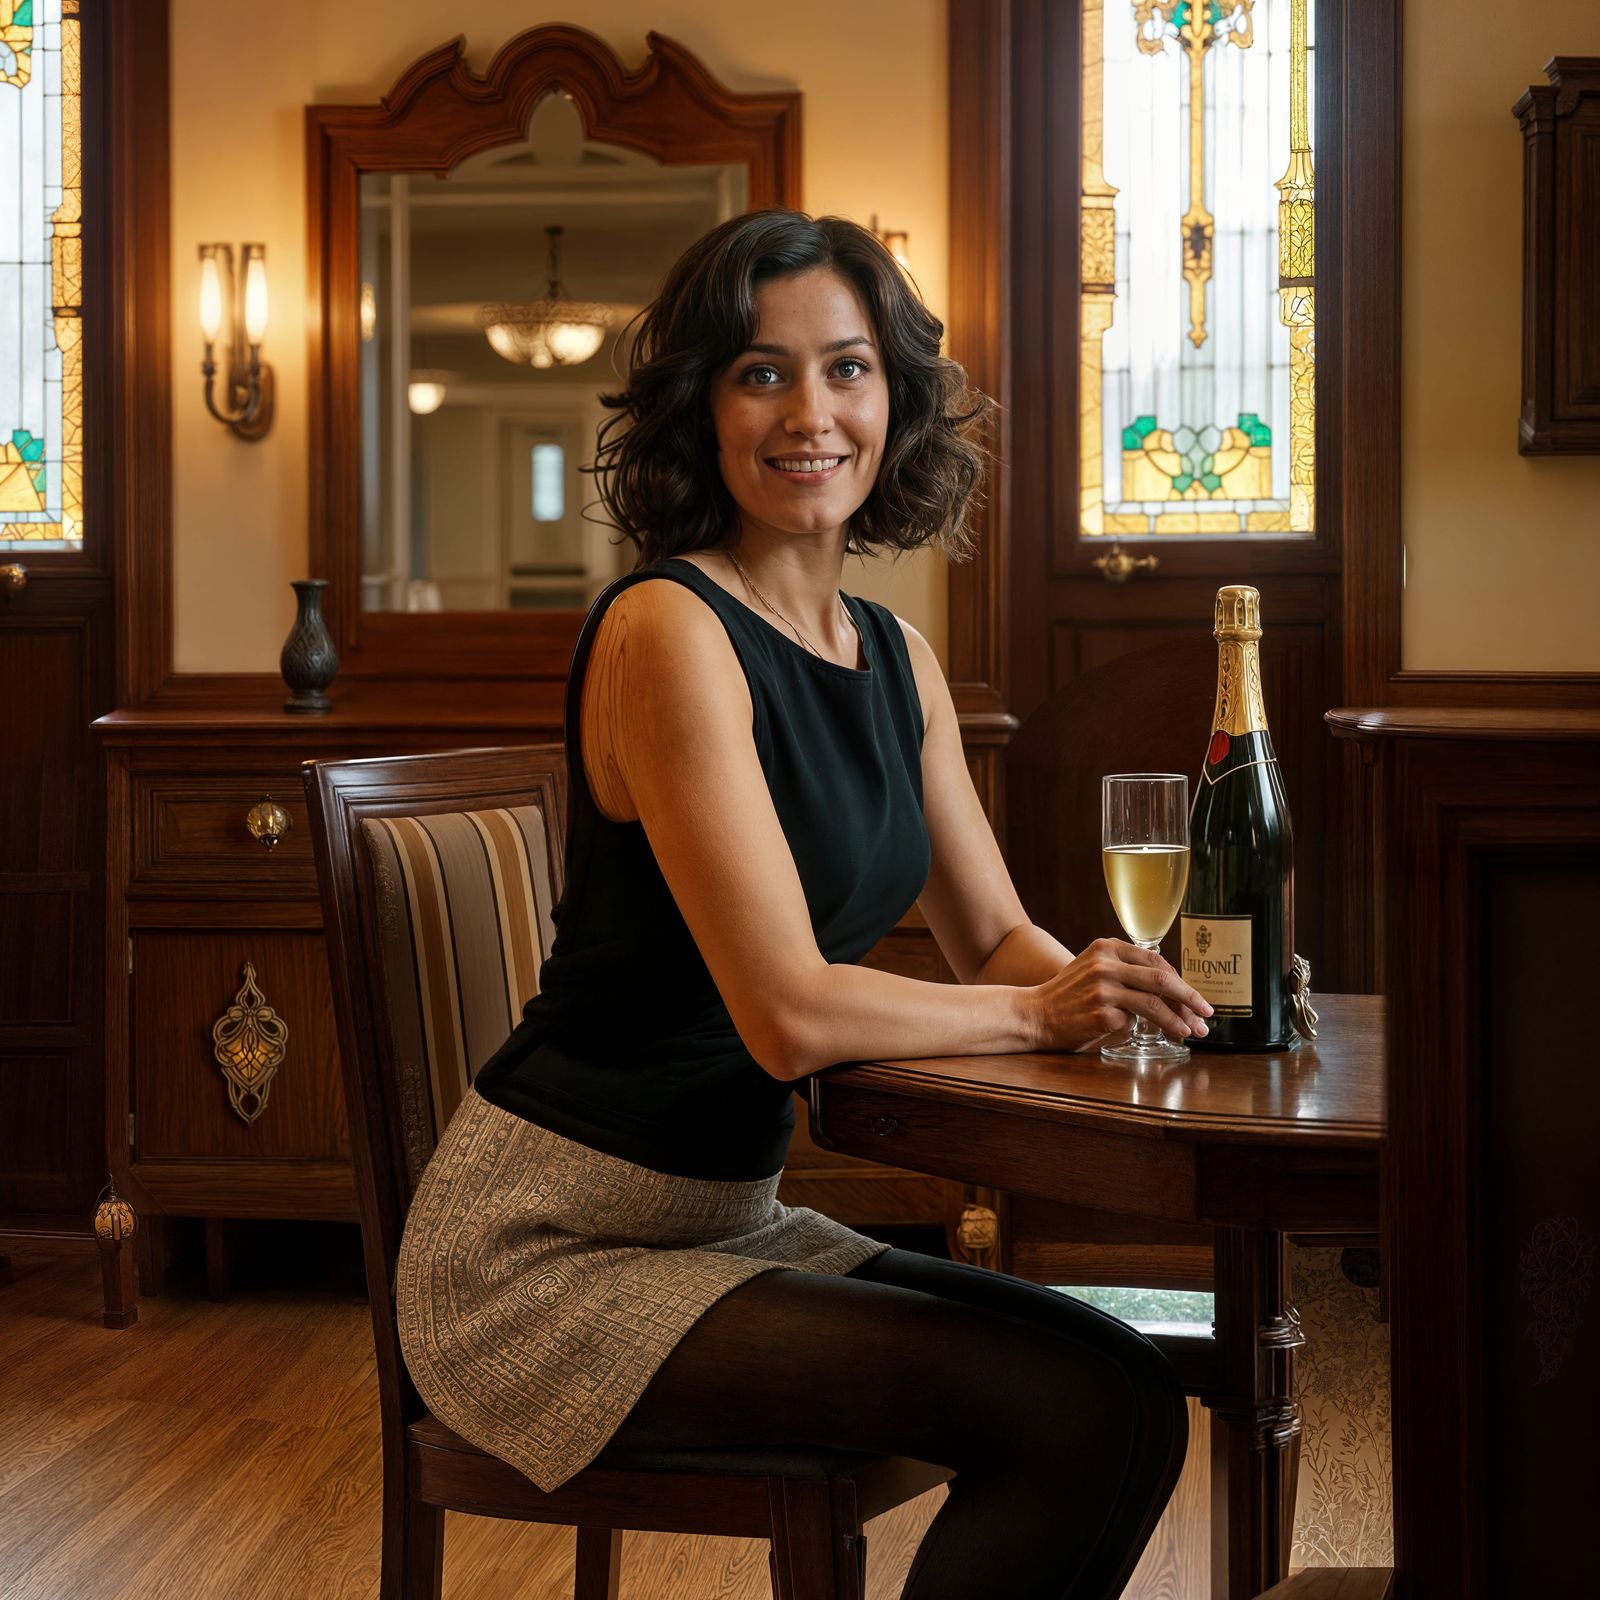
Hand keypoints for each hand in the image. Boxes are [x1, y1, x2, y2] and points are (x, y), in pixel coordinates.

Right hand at [1025, 939, 1213, 1053]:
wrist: (1034, 1014)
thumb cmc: (1068, 996)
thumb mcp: (1094, 969)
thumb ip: (1125, 970)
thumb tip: (1170, 986)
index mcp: (1107, 947)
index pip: (1157, 962)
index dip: (1180, 981)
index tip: (1194, 998)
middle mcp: (1106, 964)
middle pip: (1162, 979)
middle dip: (1190, 998)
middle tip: (1207, 1012)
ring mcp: (1103, 988)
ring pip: (1155, 1003)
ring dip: (1180, 1019)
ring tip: (1193, 1031)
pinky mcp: (1101, 1013)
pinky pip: (1135, 1022)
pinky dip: (1149, 1030)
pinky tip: (1159, 1036)